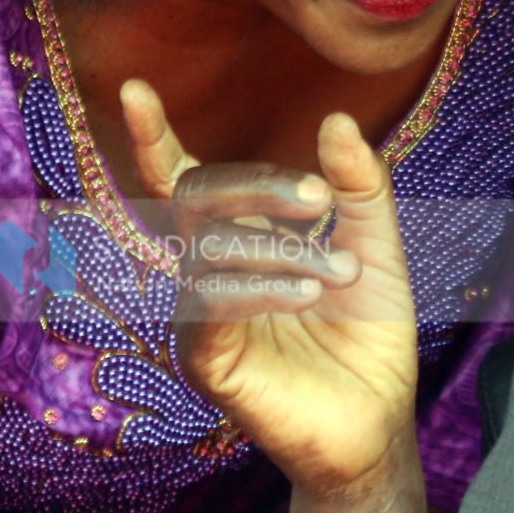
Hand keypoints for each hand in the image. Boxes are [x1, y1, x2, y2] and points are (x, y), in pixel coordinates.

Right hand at [121, 80, 420, 498]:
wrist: (378, 423)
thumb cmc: (367, 336)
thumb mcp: (376, 248)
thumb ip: (359, 187)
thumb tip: (335, 120)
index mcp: (240, 240)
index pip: (184, 179)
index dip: (155, 137)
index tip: (135, 89)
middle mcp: (208, 271)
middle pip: (196, 195)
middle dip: (259, 184)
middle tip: (320, 201)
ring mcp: (200, 317)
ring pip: (207, 246)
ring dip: (280, 247)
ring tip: (337, 274)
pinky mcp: (205, 361)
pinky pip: (207, 303)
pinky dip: (257, 286)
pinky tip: (305, 293)